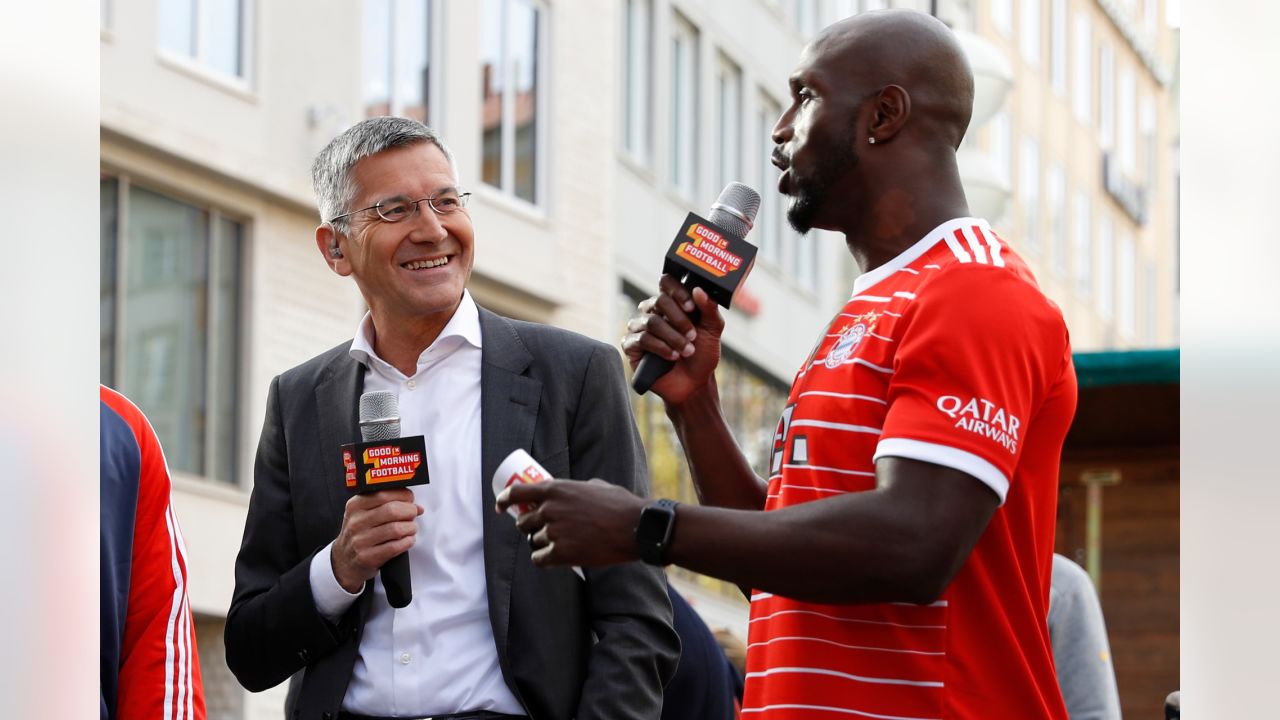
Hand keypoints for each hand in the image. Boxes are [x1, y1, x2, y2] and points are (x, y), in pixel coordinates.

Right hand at [331, 489, 422, 592]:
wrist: (344, 560)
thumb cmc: (359, 533)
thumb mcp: (363, 513)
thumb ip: (386, 504)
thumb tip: (416, 505)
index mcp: (355, 506)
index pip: (383, 494)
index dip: (403, 495)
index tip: (410, 498)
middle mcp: (356, 522)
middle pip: (392, 510)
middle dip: (409, 511)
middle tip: (413, 513)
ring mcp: (360, 541)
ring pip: (396, 529)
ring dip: (410, 527)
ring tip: (411, 528)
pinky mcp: (367, 557)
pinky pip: (395, 547)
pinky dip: (407, 542)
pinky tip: (408, 540)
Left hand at [495, 480, 646, 566]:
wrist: (635, 527)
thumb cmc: (619, 504)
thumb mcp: (593, 486)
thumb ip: (573, 490)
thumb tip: (565, 496)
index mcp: (555, 489)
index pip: (516, 493)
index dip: (504, 500)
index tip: (500, 507)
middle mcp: (549, 509)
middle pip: (523, 522)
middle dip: (530, 526)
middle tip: (543, 530)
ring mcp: (553, 532)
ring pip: (533, 541)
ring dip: (541, 543)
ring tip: (561, 543)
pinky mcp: (561, 554)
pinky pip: (539, 559)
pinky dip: (544, 559)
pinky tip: (554, 558)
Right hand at [621, 276, 723, 404]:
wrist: (694, 383)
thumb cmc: (702, 354)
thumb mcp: (713, 330)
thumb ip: (710, 308)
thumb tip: (698, 290)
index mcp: (671, 302)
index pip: (666, 282)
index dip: (677, 291)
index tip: (692, 308)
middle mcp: (652, 311)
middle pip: (658, 301)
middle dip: (679, 320)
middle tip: (693, 336)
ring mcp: (639, 328)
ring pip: (651, 322)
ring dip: (673, 337)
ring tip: (687, 351)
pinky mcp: (631, 346)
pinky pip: (641, 339)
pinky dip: (661, 348)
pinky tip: (673, 356)